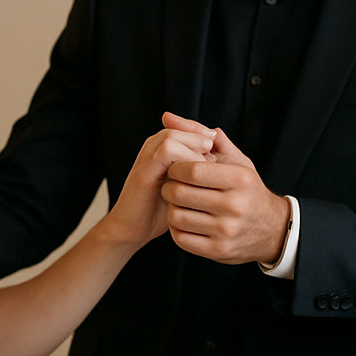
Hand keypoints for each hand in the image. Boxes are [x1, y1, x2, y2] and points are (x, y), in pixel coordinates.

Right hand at [102, 122, 215, 248]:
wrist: (134, 229)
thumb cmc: (160, 209)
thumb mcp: (183, 186)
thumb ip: (196, 172)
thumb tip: (218, 159)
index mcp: (160, 149)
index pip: (185, 128)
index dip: (203, 134)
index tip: (220, 150)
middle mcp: (151, 149)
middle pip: (180, 127)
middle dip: (200, 137)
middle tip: (217, 154)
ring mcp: (146, 159)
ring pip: (171, 135)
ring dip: (192, 146)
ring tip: (207, 164)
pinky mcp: (144, 172)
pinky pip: (165, 152)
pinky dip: (184, 158)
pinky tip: (196, 176)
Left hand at [160, 114, 290, 266]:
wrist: (273, 229)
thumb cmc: (248, 189)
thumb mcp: (236, 160)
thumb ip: (203, 137)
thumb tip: (168, 117)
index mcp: (240, 179)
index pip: (191, 170)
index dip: (175, 167)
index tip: (175, 167)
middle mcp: (234, 206)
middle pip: (179, 193)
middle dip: (169, 186)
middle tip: (172, 184)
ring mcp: (226, 231)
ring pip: (176, 216)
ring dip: (171, 207)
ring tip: (179, 201)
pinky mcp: (218, 251)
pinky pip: (181, 238)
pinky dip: (176, 228)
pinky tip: (185, 219)